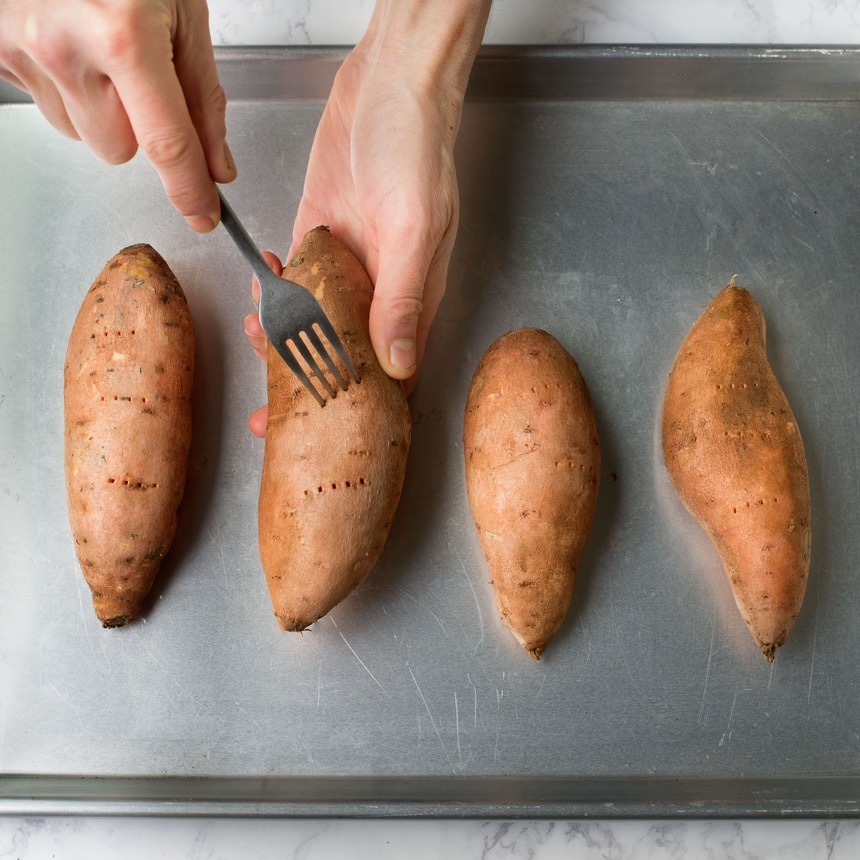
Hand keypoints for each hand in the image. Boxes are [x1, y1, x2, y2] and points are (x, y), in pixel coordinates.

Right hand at [0, 0, 234, 230]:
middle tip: (140, 73)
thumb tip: (216, 164)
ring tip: (102, 49)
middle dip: (142, 127)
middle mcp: (64, 46)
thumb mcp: (183, 11)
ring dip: (104, 109)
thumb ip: (203, 97)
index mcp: (122, 34)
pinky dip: (70, 90)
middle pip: (121, 150)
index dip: (190, 190)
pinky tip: (73, 46)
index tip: (204, 214)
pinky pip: (50, 107)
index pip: (167, 145)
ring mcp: (22, 49)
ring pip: (85, 134)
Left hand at [244, 0, 490, 436]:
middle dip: (308, 392)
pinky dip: (279, 291)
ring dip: (286, 341)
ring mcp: (350, 266)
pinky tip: (265, 286)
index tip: (323, 440)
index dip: (357, 413)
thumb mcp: (415, 229)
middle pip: (346, 359)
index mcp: (413, 299)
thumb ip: (405, 299)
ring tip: (261, 340)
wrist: (392, 84)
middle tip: (270, 418)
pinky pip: (297, 279)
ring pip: (315, 324)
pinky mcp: (322, 237)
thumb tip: (398, 366)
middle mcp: (382, 291)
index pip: (390, 375)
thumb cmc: (417, 150)